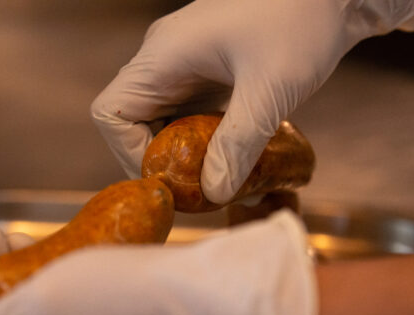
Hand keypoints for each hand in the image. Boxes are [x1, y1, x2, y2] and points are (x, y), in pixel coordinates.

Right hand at [91, 0, 413, 203]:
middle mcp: (165, 59)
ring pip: (163, 123)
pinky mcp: (210, 72)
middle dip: (160, 161)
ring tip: (221, 179)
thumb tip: (213, 194)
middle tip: (197, 190)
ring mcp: (186, 65)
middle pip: (134, 124)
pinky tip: (236, 156)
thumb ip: (238, 144)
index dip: (129, 153)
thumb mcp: (270, 89)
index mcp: (163, 55)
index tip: (169, 178)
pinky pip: (190, 115)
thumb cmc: (302, 21)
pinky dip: (205, 141)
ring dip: (185, 155)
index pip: (111, 113)